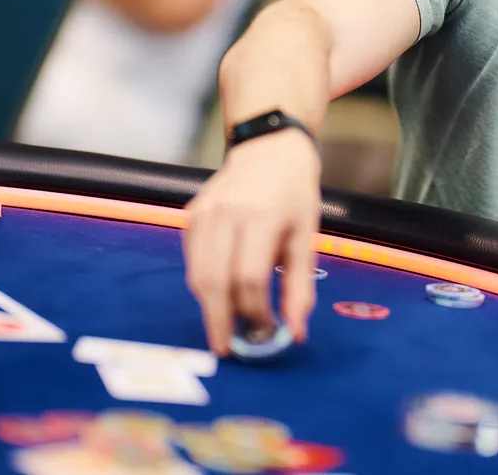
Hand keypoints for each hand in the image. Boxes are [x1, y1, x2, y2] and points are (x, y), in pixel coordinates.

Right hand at [183, 128, 320, 355]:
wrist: (269, 148)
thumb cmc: (294, 194)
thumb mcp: (306, 237)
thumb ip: (300, 288)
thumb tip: (295, 334)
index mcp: (260, 216)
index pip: (249, 278)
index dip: (255, 312)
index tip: (265, 331)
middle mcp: (226, 213)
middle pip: (214, 280)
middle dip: (219, 320)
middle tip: (227, 349)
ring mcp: (203, 212)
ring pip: (197, 274)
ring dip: (209, 306)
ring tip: (225, 326)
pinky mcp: (191, 214)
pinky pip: (192, 259)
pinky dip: (204, 283)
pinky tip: (220, 293)